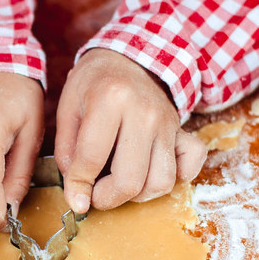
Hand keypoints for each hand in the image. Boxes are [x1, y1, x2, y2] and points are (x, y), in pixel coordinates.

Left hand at [55, 49, 207, 211]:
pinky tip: (152, 173)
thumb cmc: (94, 84)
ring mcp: (168, 123)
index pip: (92, 159)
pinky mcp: (182, 131)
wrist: (129, 59)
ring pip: (161, 182)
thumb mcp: (68, 109)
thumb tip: (77, 194)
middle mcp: (144, 112)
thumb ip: (68, 152)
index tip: (75, 199)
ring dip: (138, 195)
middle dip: (107, 198)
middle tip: (95, 195)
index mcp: (110, 99)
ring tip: (120, 183)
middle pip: (131, 180)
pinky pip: (190, 167)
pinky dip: (176, 179)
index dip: (78, 186)